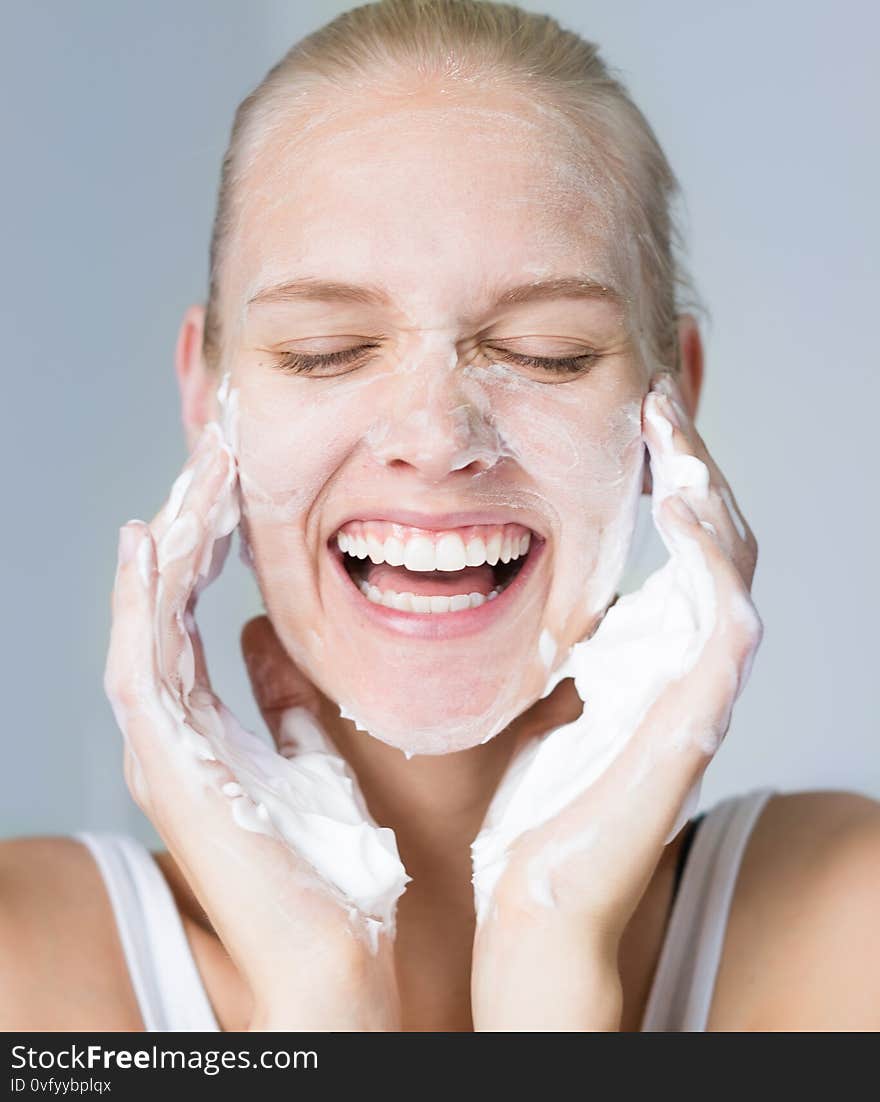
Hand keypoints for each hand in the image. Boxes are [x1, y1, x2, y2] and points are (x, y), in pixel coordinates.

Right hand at [103, 423, 408, 1029]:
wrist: (332, 947)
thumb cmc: (328, 862)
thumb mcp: (311, 757)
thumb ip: (284, 702)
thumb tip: (274, 643)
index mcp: (202, 730)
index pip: (187, 617)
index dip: (200, 550)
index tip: (227, 488)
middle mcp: (169, 732)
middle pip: (161, 605)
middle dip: (182, 529)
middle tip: (207, 458)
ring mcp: (160, 747)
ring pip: (145, 619)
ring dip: (166, 545)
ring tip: (187, 479)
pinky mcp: (165, 761)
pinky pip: (142, 660)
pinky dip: (141, 598)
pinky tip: (149, 541)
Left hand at [470, 372, 761, 1029]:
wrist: (524, 896)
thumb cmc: (493, 800)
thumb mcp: (466, 684)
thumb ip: (426, 630)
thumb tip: (322, 597)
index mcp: (625, 642)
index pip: (658, 533)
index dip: (648, 467)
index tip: (611, 407)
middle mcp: (668, 650)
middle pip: (705, 526)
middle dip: (686, 453)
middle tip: (653, 389)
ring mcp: (691, 677)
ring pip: (730, 548)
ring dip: (705, 475)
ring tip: (667, 413)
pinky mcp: (700, 707)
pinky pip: (727, 603)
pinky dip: (713, 540)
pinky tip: (678, 487)